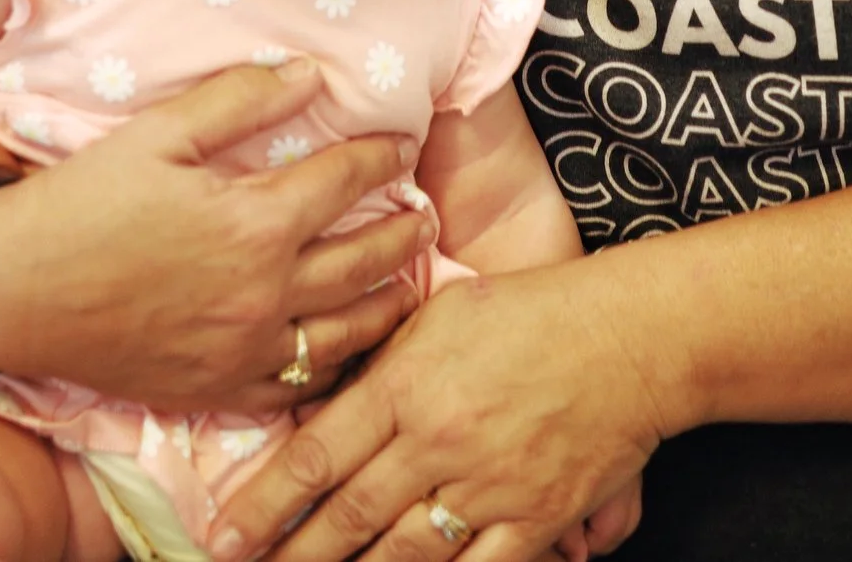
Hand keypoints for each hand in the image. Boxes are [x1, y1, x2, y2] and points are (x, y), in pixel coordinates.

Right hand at [0, 59, 432, 414]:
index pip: (347, 181)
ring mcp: (244, 348)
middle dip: (406, 232)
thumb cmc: (81, 204)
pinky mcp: (217, 388)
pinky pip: (297, 384)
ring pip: (346, 330)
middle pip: (365, 259)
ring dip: (387, 300)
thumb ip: (240, 100)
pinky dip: (333, 363)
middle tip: (426, 215)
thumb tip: (312, 75)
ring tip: (407, 279)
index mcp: (254, 223)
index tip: (403, 143)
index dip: (383, 156)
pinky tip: (345, 345)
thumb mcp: (158, 134)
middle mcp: (264, 292)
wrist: (12, 292)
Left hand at [209, 263, 668, 561]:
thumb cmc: (532, 313)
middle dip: (291, 555)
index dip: (261, 501)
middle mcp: (438, 441)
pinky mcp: (535, 518)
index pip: (316, 455)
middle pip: (349, 515)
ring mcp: (487, 485)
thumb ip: (381, 363)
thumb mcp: (440, 313)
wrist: (631, 338)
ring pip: (404, 554)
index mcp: (407, 385)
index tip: (221, 532)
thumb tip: (325, 404)